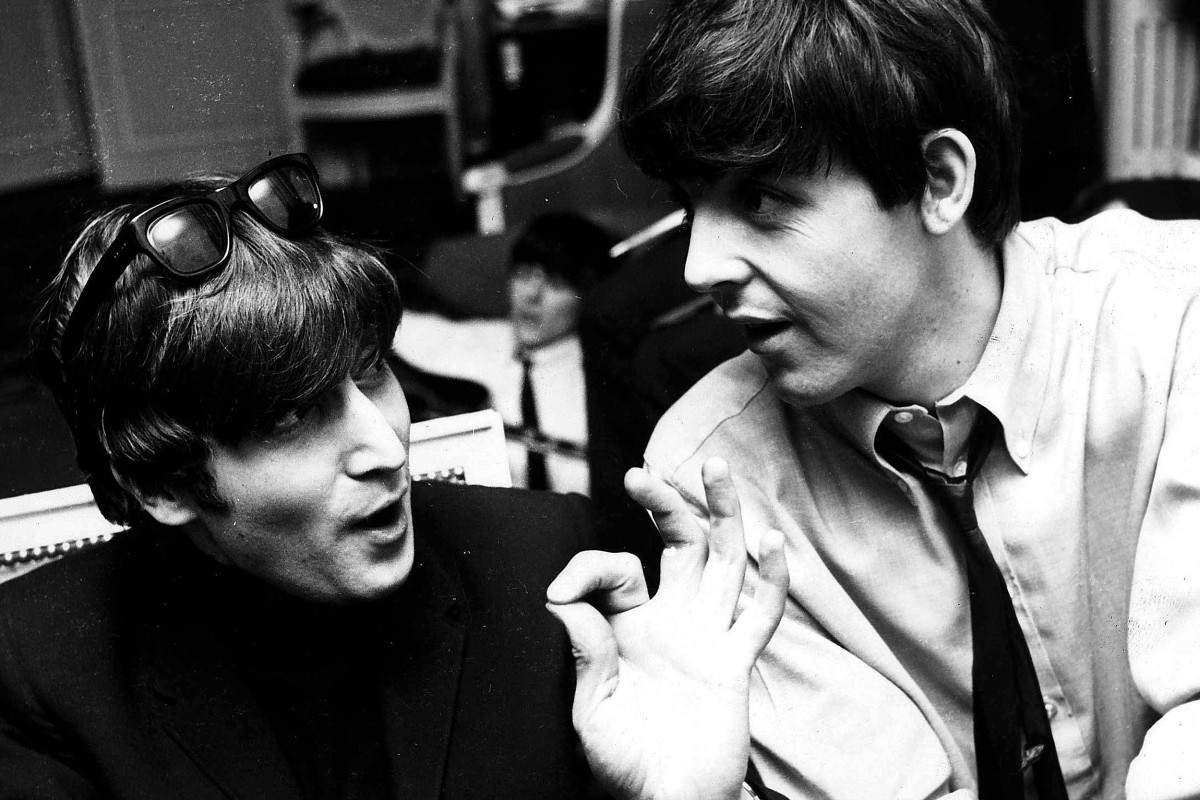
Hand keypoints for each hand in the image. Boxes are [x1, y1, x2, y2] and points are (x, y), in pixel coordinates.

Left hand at [546, 458, 788, 799]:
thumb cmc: (625, 761)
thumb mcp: (591, 711)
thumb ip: (585, 657)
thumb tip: (564, 605)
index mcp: (630, 626)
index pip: (616, 570)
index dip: (587, 570)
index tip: (558, 593)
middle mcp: (672, 620)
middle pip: (678, 544)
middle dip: (665, 504)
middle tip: (644, 474)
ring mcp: (708, 636)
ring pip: (722, 561)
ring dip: (721, 514)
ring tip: (715, 470)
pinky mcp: (735, 662)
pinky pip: (759, 616)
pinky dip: (771, 580)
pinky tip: (771, 543)